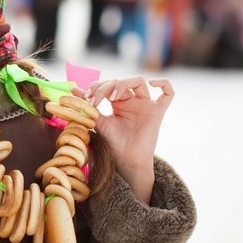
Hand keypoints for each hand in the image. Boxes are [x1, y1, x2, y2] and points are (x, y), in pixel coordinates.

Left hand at [81, 76, 174, 201]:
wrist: (126, 161)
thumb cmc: (113, 143)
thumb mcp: (97, 122)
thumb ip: (88, 106)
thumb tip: (73, 90)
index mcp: (119, 102)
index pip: (108, 84)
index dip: (97, 87)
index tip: (85, 97)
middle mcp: (132, 101)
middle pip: (120, 81)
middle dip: (105, 87)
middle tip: (94, 100)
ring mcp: (146, 105)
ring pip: (139, 81)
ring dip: (123, 83)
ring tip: (112, 96)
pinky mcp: (157, 112)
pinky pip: (169, 93)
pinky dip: (164, 83)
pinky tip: (153, 83)